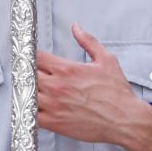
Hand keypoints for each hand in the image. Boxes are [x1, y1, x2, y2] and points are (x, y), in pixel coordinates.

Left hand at [36, 26, 149, 145]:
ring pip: (26, 94)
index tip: (31, 57)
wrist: (125, 120)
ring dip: (26, 90)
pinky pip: (30, 114)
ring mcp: (53, 105)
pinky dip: (29, 109)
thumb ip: (88, 42)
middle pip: (27, 74)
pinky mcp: (53, 122)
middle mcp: (57, 86)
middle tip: (31, 74)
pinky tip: (34, 106)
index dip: (31, 55)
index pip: (36, 57)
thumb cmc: (116, 93)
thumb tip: (76, 27)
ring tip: (32, 89)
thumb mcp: (106, 60)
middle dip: (27, 72)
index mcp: (67, 70)